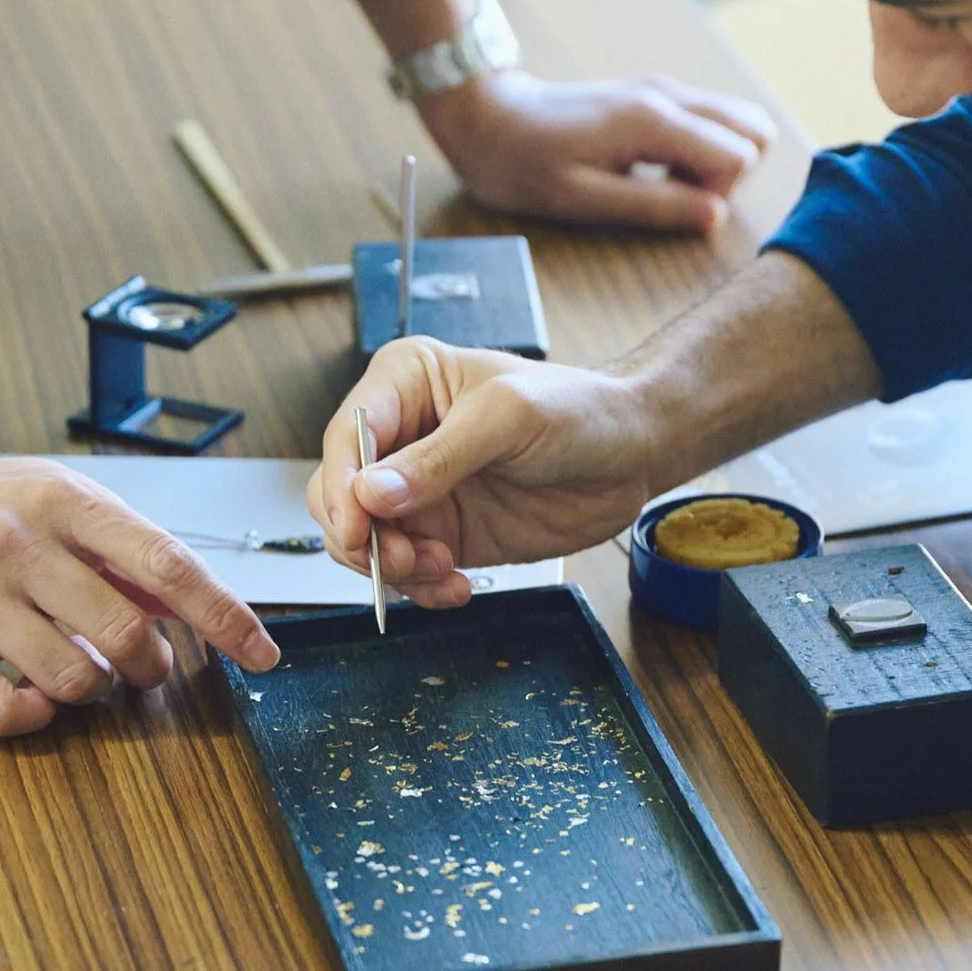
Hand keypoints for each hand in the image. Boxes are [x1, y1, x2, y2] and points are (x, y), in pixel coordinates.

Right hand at [0, 457, 279, 738]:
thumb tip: (191, 603)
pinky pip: (3, 710)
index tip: (262, 652)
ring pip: (73, 677)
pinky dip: (34, 718)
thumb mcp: (54, 497)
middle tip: (145, 666)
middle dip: (153, 665)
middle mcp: (22, 546)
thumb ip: (120, 548)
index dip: (224, 615)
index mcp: (67, 504)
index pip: (167, 564)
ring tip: (83, 672)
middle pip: (126, 632)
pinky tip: (34, 698)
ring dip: (95, 690)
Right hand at [309, 338, 657, 606]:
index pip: (346, 436)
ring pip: (366, 539)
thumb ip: (439, 458)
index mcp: (405, 383)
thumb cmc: (579, 409)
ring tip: (440, 570)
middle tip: (406, 558)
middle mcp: (402, 437)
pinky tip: (456, 585)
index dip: (342, 485)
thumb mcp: (508, 419)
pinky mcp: (445, 532)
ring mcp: (420, 490)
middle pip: (340, 494)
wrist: (631, 455)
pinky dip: (422, 587)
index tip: (358, 526)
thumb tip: (371, 494)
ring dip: (394, 567)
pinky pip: (407, 570)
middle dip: (363, 535)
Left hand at [418, 69, 776, 231]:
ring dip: (720, 160)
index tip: (674, 206)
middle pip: (755, 129)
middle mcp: (669, 95)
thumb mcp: (583, 199)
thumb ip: (654, 206)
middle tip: (679, 194)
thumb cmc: (525, 164)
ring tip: (668, 181)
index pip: (738, 156)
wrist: (487, 115)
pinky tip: (659, 166)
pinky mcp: (656, 93)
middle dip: (732, 174)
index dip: (719, 194)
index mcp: (653, 121)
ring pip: (740, 120)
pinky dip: (703, 148)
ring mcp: (665, 88)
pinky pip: (711, 119)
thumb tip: (715, 217)